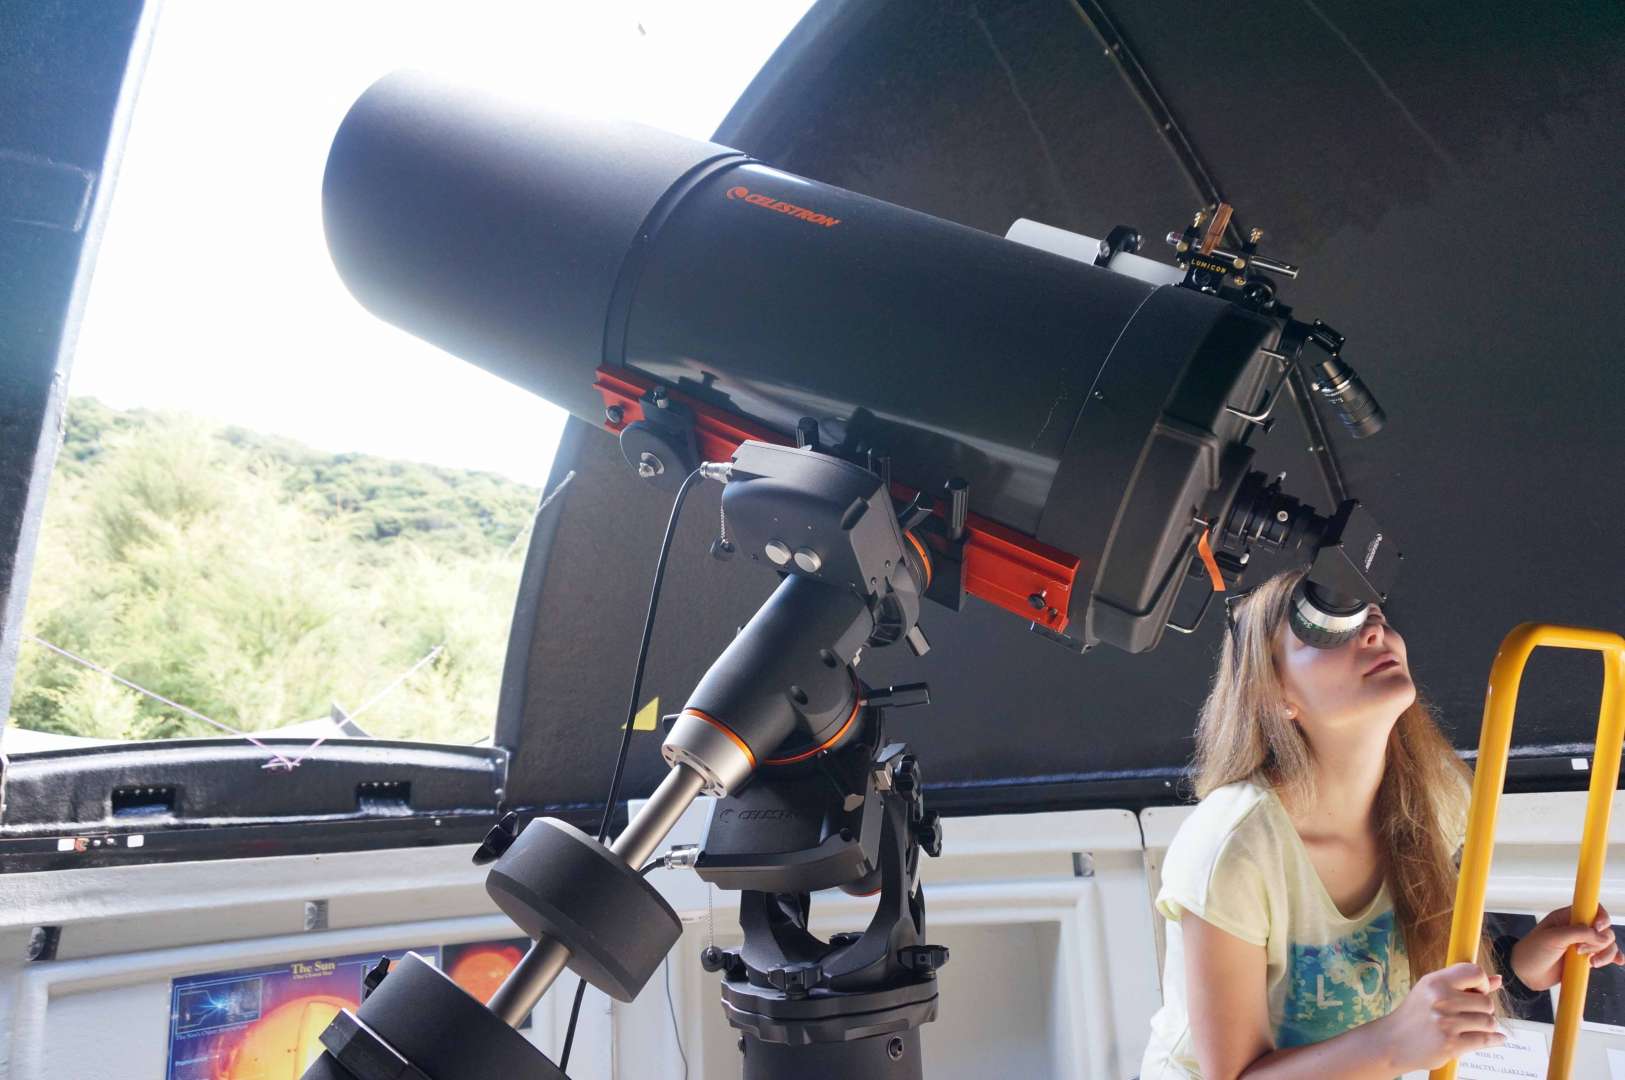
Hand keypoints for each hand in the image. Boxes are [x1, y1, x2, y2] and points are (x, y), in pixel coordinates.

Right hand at [1376, 962, 1503, 1072]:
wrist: (1393, 1042)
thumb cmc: (1415, 1015)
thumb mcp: (1432, 992)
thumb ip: (1464, 985)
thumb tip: (1497, 979)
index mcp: (1434, 982)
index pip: (1474, 972)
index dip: (1482, 983)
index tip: (1477, 992)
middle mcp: (1440, 999)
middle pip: (1487, 1002)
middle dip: (1485, 1010)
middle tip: (1472, 1014)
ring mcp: (1446, 1023)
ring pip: (1489, 1022)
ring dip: (1487, 1026)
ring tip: (1474, 1027)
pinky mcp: (1451, 1044)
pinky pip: (1485, 1040)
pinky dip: (1494, 1040)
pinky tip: (1495, 1038)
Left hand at [1511, 904, 1623, 991]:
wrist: (1526, 974)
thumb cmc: (1533, 951)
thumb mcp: (1552, 938)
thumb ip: (1577, 933)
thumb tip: (1602, 935)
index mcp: (1566, 917)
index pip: (1592, 908)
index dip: (1601, 916)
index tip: (1598, 927)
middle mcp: (1577, 928)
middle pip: (1604, 929)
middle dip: (1599, 941)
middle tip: (1580, 950)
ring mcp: (1582, 943)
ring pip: (1607, 944)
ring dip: (1605, 954)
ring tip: (1590, 963)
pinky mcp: (1585, 958)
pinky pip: (1605, 955)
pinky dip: (1614, 958)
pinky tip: (1619, 962)